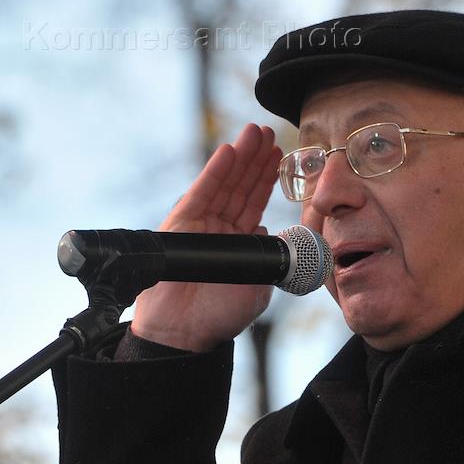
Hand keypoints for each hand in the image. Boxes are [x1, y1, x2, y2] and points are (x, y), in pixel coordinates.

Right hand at [130, 123, 283, 351]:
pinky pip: (203, 192)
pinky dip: (216, 171)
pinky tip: (229, 152)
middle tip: (270, 133)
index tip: (280, 156)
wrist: (184, 330)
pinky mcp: (182, 223)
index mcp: (238, 243)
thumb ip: (266, 259)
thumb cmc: (219, 316)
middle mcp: (219, 229)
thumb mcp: (257, 287)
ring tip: (256, 133)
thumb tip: (266, 229)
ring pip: (225, 184)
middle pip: (241, 187)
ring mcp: (200, 224)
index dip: (267, 180)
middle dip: (256, 160)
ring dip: (240, 157)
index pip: (254, 203)